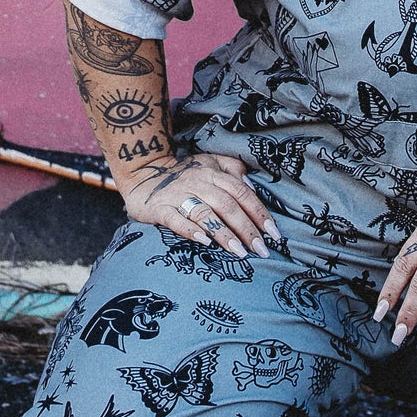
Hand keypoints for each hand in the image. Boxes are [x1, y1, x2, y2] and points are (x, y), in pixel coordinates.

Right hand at [118, 150, 278, 258]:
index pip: (242, 192)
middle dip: (247, 229)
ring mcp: (178, 195)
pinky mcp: (159, 208)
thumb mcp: (209, 164)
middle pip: (227, 205)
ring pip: (205, 214)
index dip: (259, 213)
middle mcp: (198, 182)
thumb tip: (252, 185)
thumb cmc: (184, 174)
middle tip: (261, 250)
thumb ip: (232, 169)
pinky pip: (176, 219)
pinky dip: (190, 230)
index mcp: (213, 173)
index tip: (274, 234)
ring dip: (224, 234)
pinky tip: (204, 242)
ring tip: (239, 252)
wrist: (142, 174)